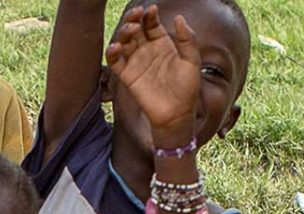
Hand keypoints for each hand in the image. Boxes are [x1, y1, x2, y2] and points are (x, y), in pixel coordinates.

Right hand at [104, 5, 206, 141]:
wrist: (177, 114)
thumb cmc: (187, 88)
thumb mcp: (192, 61)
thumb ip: (187, 39)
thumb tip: (179, 17)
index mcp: (162, 44)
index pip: (151, 23)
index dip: (149, 15)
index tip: (151, 10)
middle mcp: (146, 50)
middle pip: (135, 28)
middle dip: (133, 19)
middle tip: (136, 14)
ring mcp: (135, 62)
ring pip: (124, 41)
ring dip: (123, 32)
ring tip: (130, 29)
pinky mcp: (127, 76)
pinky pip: (115, 61)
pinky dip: (112, 52)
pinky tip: (116, 46)